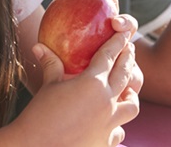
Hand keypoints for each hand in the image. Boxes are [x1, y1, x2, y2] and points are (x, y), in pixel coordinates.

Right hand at [15, 11, 140, 145]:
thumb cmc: (39, 114)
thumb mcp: (48, 86)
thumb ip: (50, 64)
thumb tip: (39, 46)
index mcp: (92, 83)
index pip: (109, 56)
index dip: (117, 42)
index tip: (124, 34)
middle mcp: (106, 102)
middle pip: (124, 75)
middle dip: (128, 60)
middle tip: (129, 50)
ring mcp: (109, 124)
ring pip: (132, 106)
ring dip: (130, 96)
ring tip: (128, 90)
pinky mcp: (106, 142)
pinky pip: (119, 131)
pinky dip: (116, 125)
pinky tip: (111, 123)